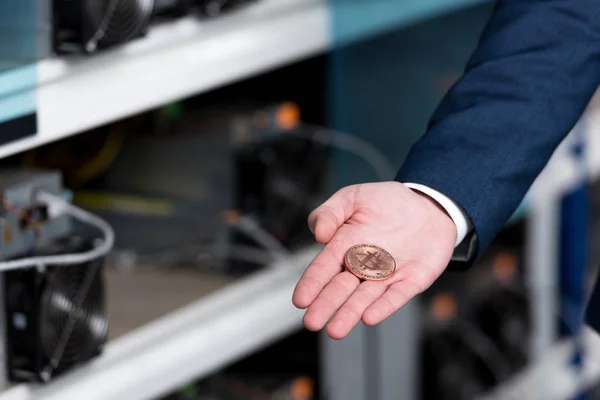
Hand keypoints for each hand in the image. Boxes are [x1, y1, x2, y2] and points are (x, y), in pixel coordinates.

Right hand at [292, 181, 456, 338]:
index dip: (312, 283)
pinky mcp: (411, 280)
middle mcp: (362, 265)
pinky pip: (396, 295)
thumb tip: (319, 235)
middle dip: (326, 305)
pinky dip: (384, 307)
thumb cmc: (385, 202)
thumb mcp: (352, 197)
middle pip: (341, 288)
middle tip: (312, 323)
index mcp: (344, 246)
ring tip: (335, 330)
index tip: (300, 300)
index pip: (324, 267)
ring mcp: (387, 275)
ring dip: (350, 313)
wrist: (427, 205)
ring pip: (365, 297)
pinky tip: (369, 317)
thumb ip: (330, 212)